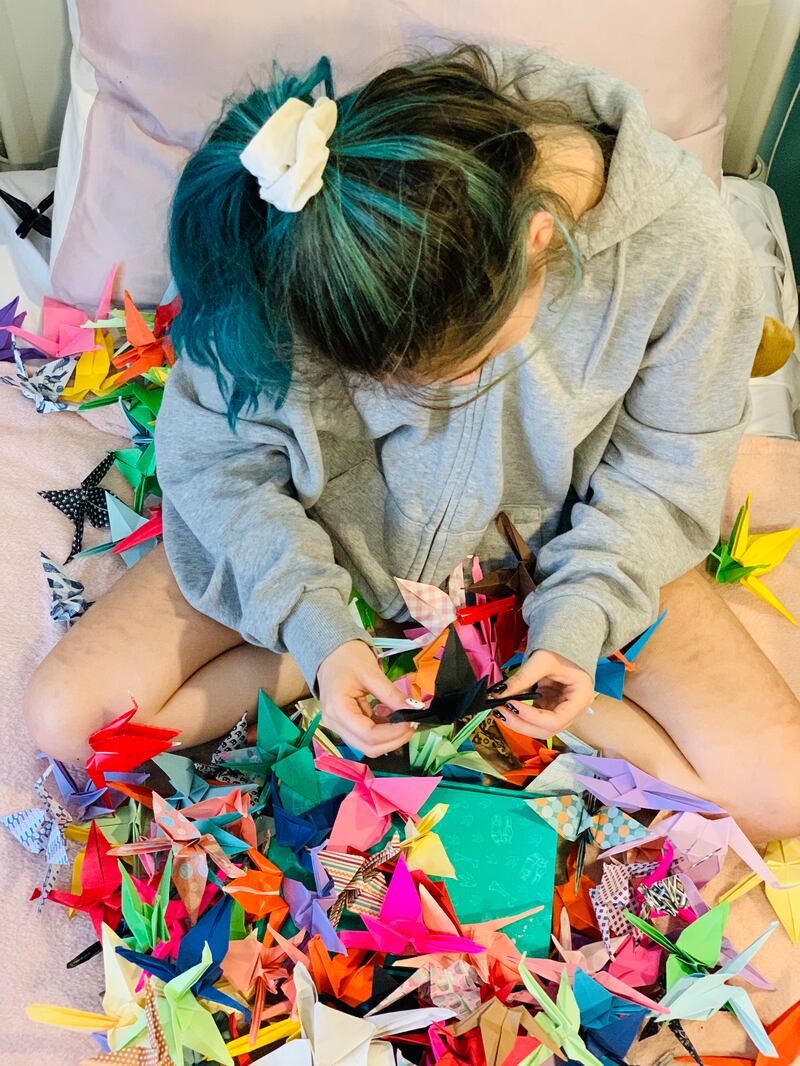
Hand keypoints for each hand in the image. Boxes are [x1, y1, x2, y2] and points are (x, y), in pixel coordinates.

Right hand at [316, 640, 416, 756]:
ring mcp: (338, 726)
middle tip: (413, 724)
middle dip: (394, 740)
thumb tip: (415, 709)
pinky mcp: (345, 725)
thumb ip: (392, 695)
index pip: (368, 734)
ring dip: (389, 738)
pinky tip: (392, 718)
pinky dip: (382, 732)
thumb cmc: (347, 657)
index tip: (412, 721)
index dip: (394, 733)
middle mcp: (334, 723)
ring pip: (368, 745)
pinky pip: (366, 736)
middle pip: (368, 746)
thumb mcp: (372, 673)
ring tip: (405, 720)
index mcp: (338, 709)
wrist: (331, 652)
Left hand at [492, 649, 594, 738]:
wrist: (564, 644)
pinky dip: (519, 716)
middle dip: (521, 723)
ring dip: (518, 722)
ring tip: (499, 710)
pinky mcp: (549, 709)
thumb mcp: (541, 661)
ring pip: (539, 729)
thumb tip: (498, 693)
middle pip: (546, 730)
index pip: (556, 720)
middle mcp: (573, 711)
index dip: (532, 717)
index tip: (511, 704)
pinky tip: (506, 708)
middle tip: (500, 711)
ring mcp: (561, 711)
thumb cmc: (561, 650)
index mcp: (580, 699)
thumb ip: (521, 679)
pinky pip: (534, 719)